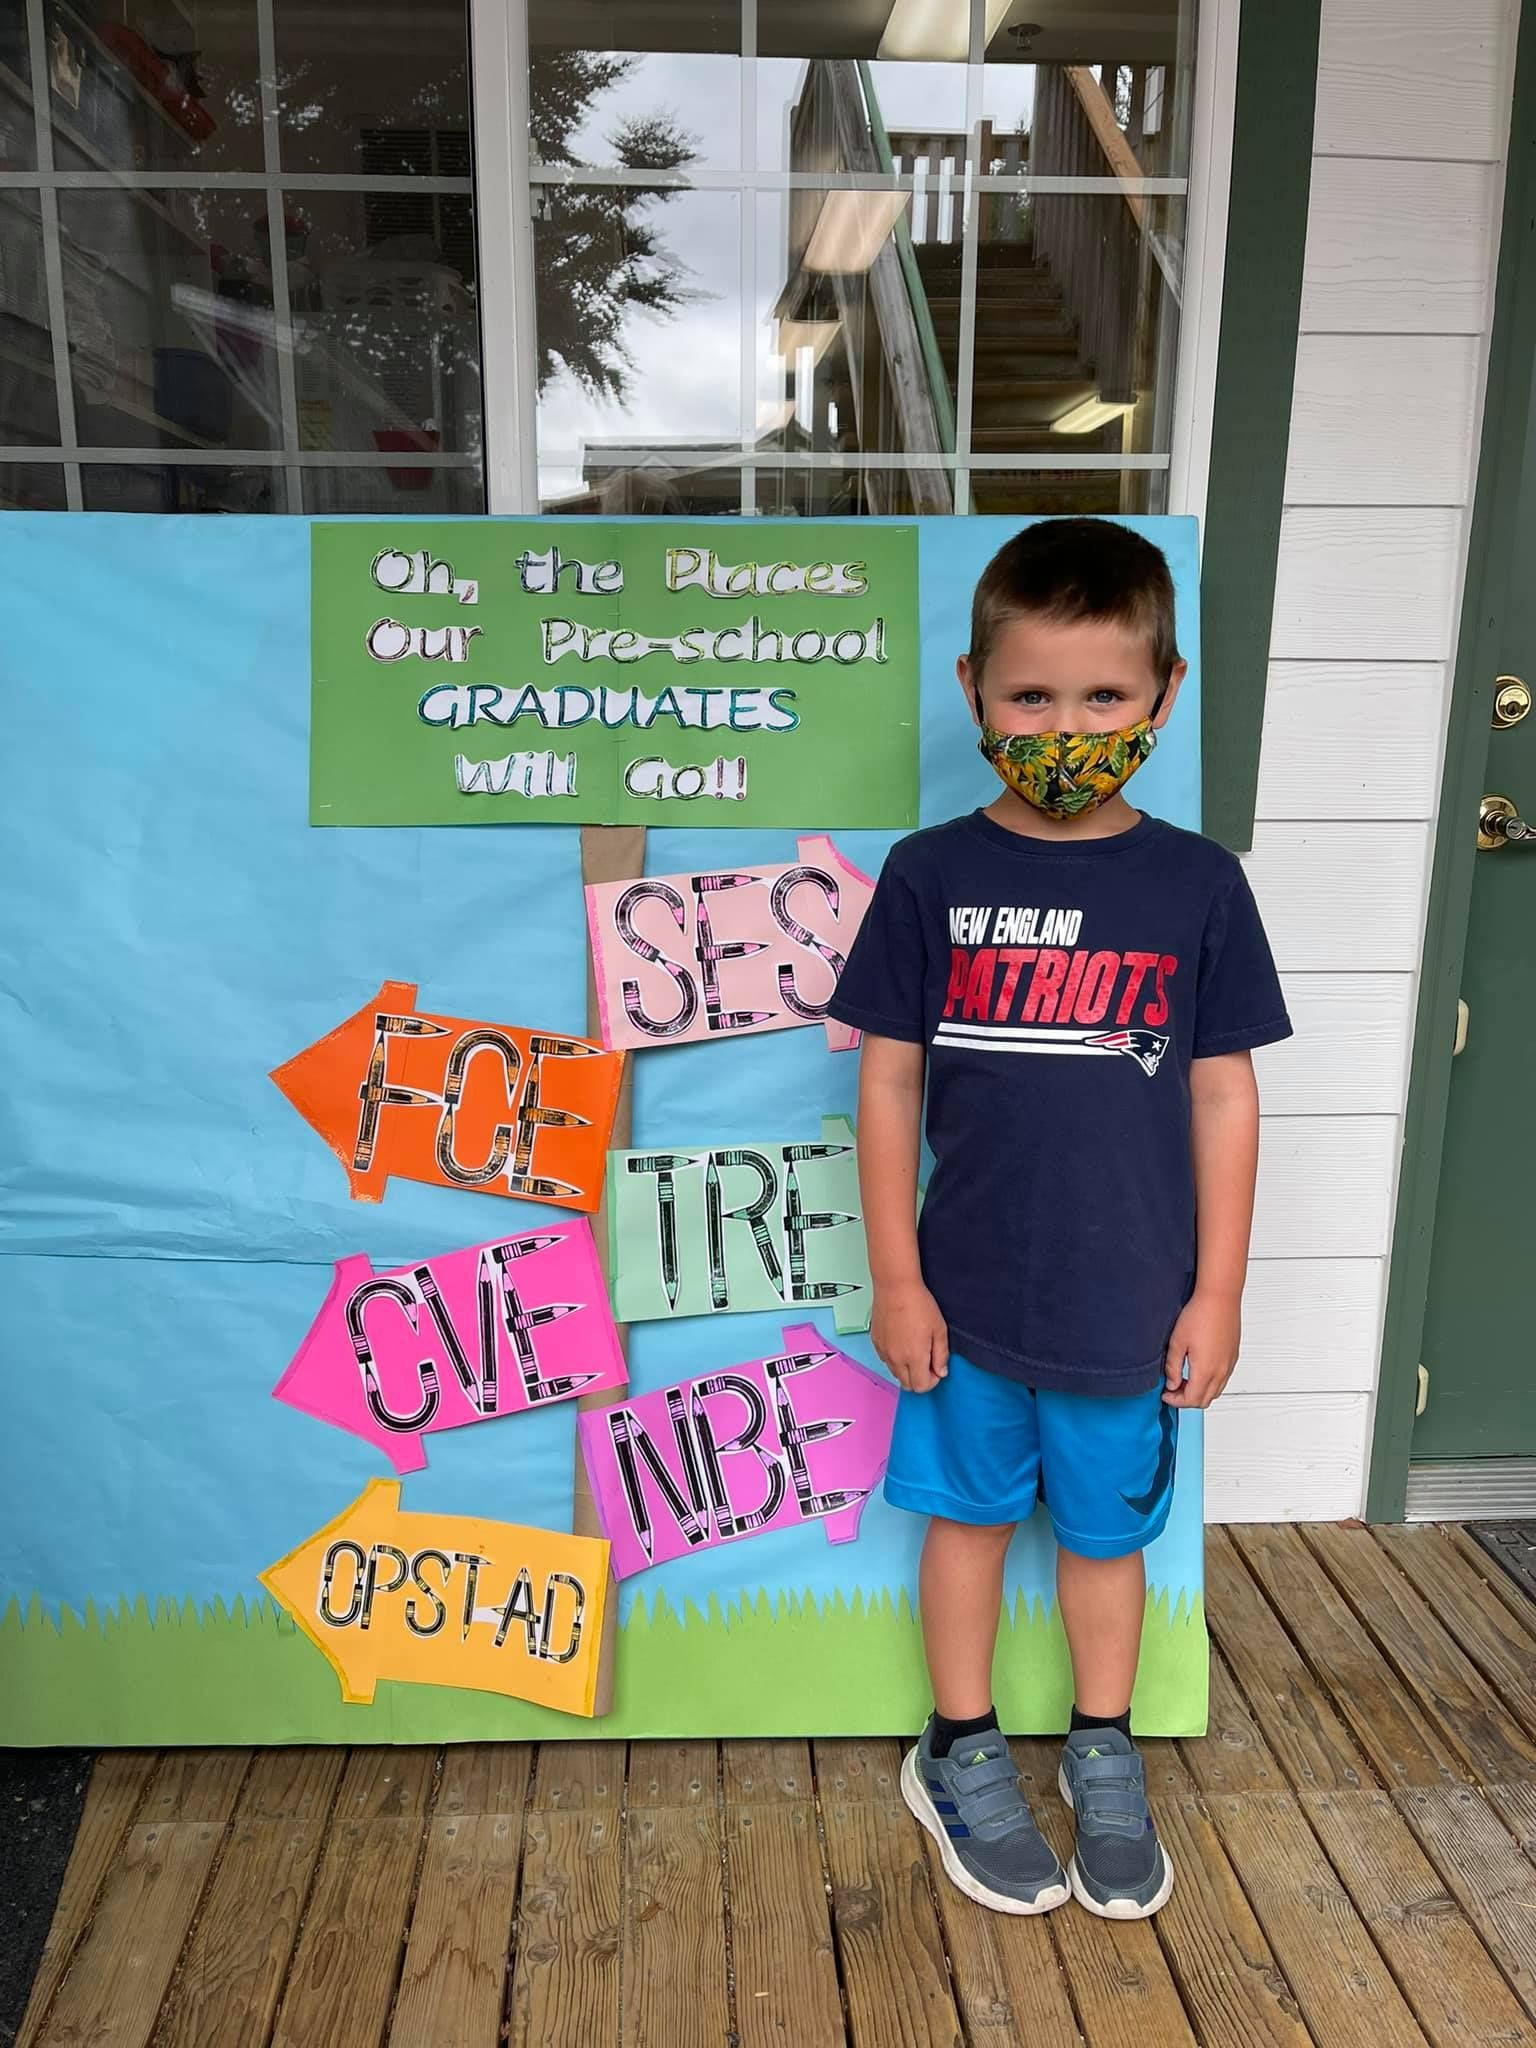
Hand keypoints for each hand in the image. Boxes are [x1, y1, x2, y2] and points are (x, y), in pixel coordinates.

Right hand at [871, 1279, 949, 1392]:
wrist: (895, 1287)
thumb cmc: (919, 1304)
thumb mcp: (939, 1329)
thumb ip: (941, 1355)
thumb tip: (941, 1371)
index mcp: (914, 1357)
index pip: (922, 1387)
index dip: (932, 1381)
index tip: (936, 1368)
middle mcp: (896, 1359)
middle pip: (907, 1385)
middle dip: (919, 1378)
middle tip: (927, 1360)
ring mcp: (883, 1351)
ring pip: (895, 1373)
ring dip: (906, 1369)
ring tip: (914, 1348)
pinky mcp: (875, 1342)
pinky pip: (885, 1360)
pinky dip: (895, 1358)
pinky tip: (902, 1342)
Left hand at [1163, 1290, 1240, 1407]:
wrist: (1220, 1298)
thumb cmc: (1200, 1315)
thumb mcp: (1176, 1342)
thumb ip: (1172, 1367)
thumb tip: (1171, 1384)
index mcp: (1205, 1371)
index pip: (1191, 1400)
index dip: (1175, 1401)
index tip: (1166, 1394)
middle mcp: (1221, 1371)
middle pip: (1204, 1400)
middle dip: (1187, 1399)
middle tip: (1173, 1388)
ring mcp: (1229, 1365)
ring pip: (1215, 1392)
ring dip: (1199, 1391)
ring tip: (1184, 1379)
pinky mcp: (1233, 1357)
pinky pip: (1223, 1380)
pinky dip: (1210, 1383)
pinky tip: (1198, 1370)